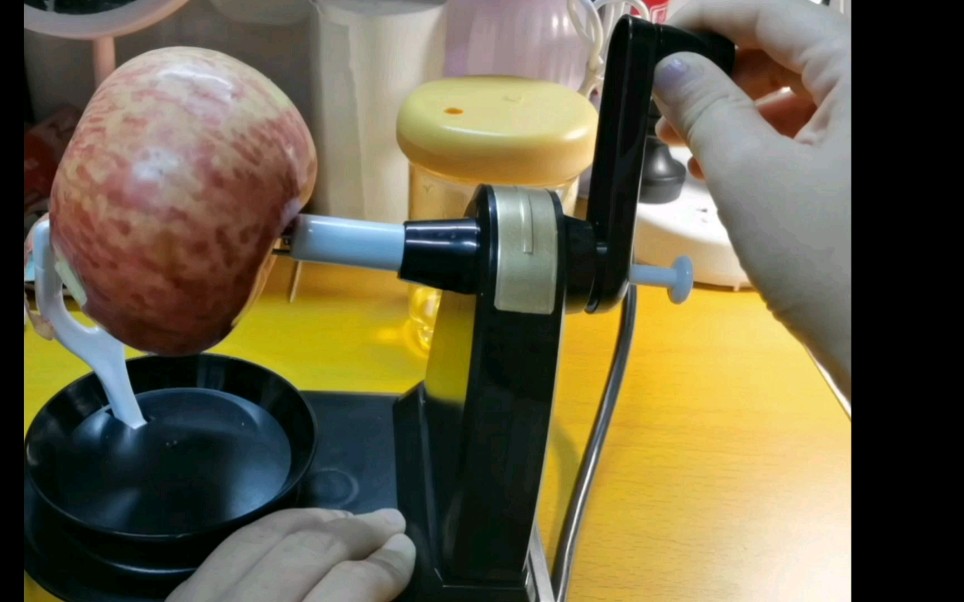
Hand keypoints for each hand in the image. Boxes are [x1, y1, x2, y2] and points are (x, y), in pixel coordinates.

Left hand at [167, 508, 415, 601]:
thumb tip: (381, 583)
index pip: (350, 588)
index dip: (388, 566)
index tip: (406, 553)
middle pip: (308, 553)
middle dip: (359, 533)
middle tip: (392, 526)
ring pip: (263, 537)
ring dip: (317, 520)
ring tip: (352, 521)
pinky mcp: (178, 599)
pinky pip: (229, 548)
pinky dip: (273, 530)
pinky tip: (299, 530)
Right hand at [652, 0, 850, 399]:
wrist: (885, 349)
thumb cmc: (834, 266)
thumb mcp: (750, 178)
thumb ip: (706, 109)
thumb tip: (674, 68)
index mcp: (863, 74)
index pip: (781, 12)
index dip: (714, 14)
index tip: (663, 29)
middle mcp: (876, 96)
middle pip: (796, 50)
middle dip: (725, 70)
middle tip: (668, 98)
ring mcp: (873, 138)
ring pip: (806, 94)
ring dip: (742, 110)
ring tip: (687, 139)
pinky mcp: (866, 177)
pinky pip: (820, 134)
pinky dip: (769, 143)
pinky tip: (726, 168)